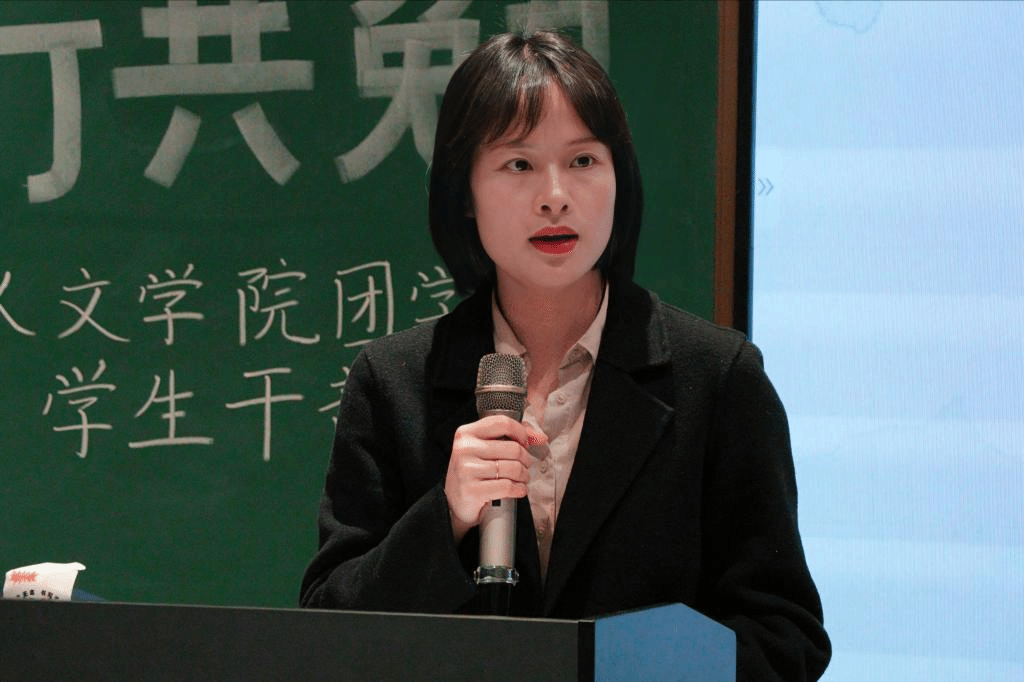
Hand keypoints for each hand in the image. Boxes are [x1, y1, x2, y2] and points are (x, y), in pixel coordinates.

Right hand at [444, 415, 546, 542]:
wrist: (454, 502)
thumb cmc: (473, 472)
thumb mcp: (483, 448)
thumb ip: (510, 436)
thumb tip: (540, 437)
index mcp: (466, 433)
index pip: (502, 423)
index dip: (521, 432)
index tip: (526, 442)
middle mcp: (464, 449)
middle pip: (513, 448)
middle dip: (526, 459)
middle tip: (525, 465)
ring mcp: (466, 470)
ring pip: (513, 468)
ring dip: (524, 476)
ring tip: (521, 478)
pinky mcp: (472, 490)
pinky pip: (508, 486)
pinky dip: (519, 489)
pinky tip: (518, 489)